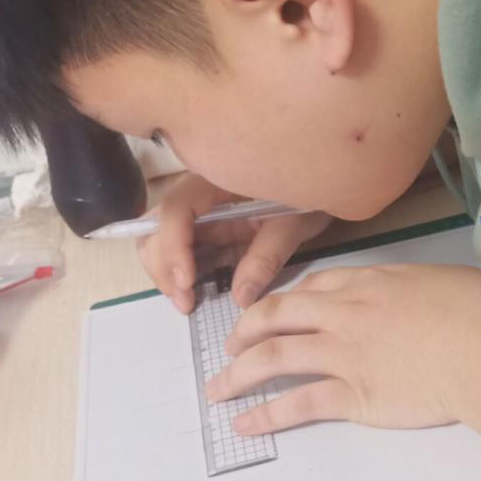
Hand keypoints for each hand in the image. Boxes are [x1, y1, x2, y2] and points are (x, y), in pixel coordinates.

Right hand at [137, 172, 330, 312]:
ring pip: (160, 236)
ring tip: (186, 301)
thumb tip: (240, 296)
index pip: (177, 208)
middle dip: (162, 265)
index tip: (187, 282)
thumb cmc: (312, 193)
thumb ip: (267, 255)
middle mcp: (199, 191)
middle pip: (157, 224)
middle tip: (185, 302)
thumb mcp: (296, 223)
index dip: (173, 246)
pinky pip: (181, 246)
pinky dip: (179, 270)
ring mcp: (200, 209)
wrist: (322, 181)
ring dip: (165, 270)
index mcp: (217, 178)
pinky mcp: (208, 226)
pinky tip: (193, 291)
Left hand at [206, 262, 480, 433]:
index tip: (271, 311)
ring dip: (238, 374)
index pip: (313, 288)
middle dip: (247, 330)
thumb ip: (421, 291)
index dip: (285, 300)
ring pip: (273, 358)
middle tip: (229, 346)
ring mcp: (345, 354)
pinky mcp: (353, 395)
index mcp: (371, 282)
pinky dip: (265, 415)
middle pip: (278, 315)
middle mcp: (346, 313)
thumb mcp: (447, 282)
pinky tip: (244, 425)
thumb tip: (428, 300)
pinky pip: (296, 404)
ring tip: (216, 389)